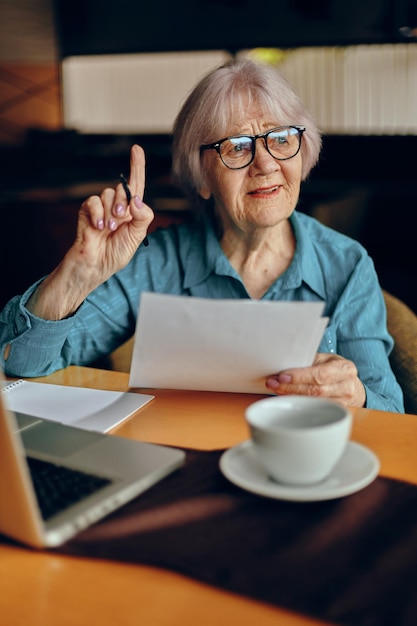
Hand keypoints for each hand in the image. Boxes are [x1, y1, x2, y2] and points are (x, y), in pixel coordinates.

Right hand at [26, 145, 153, 319]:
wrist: (95, 265)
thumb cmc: (116, 253)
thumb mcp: (136, 237)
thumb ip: (142, 217)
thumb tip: (138, 199)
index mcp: (132, 212)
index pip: (136, 185)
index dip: (136, 166)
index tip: (136, 149)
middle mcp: (117, 206)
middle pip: (124, 188)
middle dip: (124, 204)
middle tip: (120, 222)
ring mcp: (102, 207)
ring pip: (109, 193)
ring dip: (111, 212)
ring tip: (108, 229)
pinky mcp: (87, 210)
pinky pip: (94, 201)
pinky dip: (97, 214)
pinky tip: (98, 228)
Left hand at [265, 352, 365, 406]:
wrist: (351, 386)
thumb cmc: (335, 369)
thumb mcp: (326, 360)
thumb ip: (310, 361)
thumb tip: (284, 363)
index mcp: (345, 369)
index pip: (320, 374)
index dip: (299, 377)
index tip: (282, 376)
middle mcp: (346, 387)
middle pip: (315, 391)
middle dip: (291, 387)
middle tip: (273, 383)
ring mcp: (342, 403)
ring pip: (314, 402)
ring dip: (292, 396)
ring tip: (276, 389)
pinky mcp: (336, 413)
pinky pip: (315, 409)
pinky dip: (299, 403)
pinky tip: (287, 398)